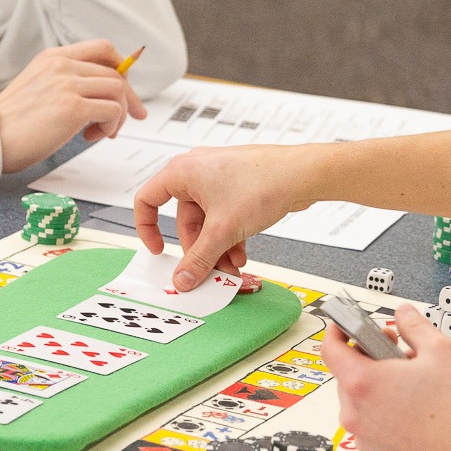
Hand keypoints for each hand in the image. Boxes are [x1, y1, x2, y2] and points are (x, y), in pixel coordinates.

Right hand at [0, 40, 146, 174]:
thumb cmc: (12, 122)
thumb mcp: (39, 87)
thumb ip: (66, 82)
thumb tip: (103, 93)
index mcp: (53, 57)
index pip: (103, 49)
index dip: (122, 68)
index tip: (125, 89)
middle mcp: (62, 65)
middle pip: (116, 72)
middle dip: (127, 99)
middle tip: (124, 120)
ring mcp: (67, 84)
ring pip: (118, 90)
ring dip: (117, 116)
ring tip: (100, 132)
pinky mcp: (72, 107)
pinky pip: (112, 111)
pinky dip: (110, 126)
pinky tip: (91, 137)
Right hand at [133, 144, 323, 288]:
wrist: (303, 174)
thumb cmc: (263, 183)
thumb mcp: (223, 230)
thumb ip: (199, 259)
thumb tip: (183, 278)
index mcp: (183, 172)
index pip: (147, 200)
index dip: (147, 228)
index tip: (159, 251)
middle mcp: (197, 172)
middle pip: (184, 220)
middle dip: (198, 249)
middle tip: (207, 272)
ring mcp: (219, 179)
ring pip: (207, 222)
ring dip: (217, 248)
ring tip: (230, 267)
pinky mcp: (238, 187)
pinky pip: (224, 217)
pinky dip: (229, 237)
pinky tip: (241, 255)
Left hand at [322, 306, 450, 450]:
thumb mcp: (440, 351)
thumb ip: (415, 326)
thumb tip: (403, 313)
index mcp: (362, 383)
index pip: (330, 349)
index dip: (339, 331)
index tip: (351, 325)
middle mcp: (355, 412)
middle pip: (347, 374)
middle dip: (369, 357)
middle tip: (399, 351)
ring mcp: (364, 436)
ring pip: (361, 399)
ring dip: (379, 384)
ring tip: (414, 382)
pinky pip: (372, 422)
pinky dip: (385, 409)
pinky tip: (416, 407)